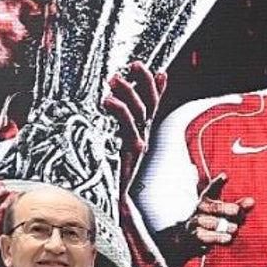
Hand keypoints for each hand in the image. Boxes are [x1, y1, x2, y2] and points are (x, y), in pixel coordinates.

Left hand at [104, 60, 167, 194]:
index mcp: (139, 134)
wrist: (111, 202)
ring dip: (128, 91)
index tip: (160, 71)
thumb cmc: (106, 176)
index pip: (152, 105)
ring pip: (139, 111)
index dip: (157, 87)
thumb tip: (106, 111)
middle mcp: (142, 137)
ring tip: (114, 79)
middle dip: (144, 81)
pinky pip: (128, 125)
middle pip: (149, 103)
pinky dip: (120, 110)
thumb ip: (111, 133)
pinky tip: (108, 100)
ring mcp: (138, 143)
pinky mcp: (131, 151)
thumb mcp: (109, 149)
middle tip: (134, 64)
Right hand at [183, 173, 255, 248]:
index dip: (218, 183)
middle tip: (239, 212)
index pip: (211, 190)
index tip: (225, 177)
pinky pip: (205, 237)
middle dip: (227, 209)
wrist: (189, 240)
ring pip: (210, 222)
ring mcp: (195, 223)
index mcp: (206, 200)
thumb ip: (239, 208)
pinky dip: (218, 238)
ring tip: (235, 228)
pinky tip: (228, 238)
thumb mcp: (225, 215)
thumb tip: (252, 201)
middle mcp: (199, 210)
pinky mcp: (194, 237)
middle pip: (214, 206)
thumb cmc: (211, 224)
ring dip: (224, 225)